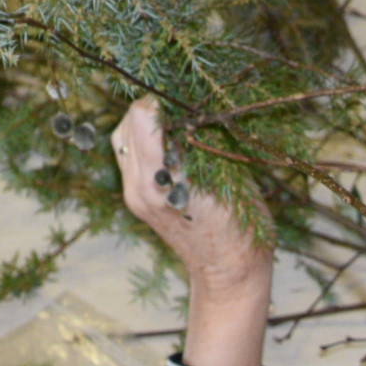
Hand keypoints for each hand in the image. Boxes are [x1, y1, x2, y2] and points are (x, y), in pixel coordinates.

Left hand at [113, 99, 271, 365]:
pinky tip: (169, 141)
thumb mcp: (228, 175)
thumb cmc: (243, 223)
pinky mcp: (136, 199)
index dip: (166, 98)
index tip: (187, 93)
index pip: (143, 117)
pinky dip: (143, 141)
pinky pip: (129, 156)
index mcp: (161, 180)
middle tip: (182, 104)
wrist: (229, 272)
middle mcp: (139, 187)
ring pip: (123, 138)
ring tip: (175, 122)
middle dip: (153, 107)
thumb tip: (189, 101)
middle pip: (127, 123)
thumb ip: (201, 139)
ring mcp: (134, 195)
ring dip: (144, 123)